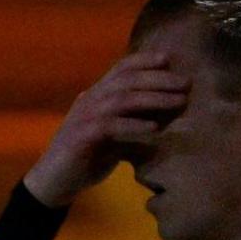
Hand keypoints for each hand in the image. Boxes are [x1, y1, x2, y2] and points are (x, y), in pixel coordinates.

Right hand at [23, 50, 188, 207]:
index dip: (144, 60)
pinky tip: (155, 128)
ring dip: (154, 99)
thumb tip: (166, 115)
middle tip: (186, 82)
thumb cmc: (88, 158)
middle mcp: (90, 100)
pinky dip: (134, 125)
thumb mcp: (116, 137)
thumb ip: (135, 122)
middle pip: (127, 80)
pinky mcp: (82, 137)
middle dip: (159, 79)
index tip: (168, 58)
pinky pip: (111, 126)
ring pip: (122, 99)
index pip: (121, 69)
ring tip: (179, 101)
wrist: (54, 181)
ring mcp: (84, 117)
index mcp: (97, 96)